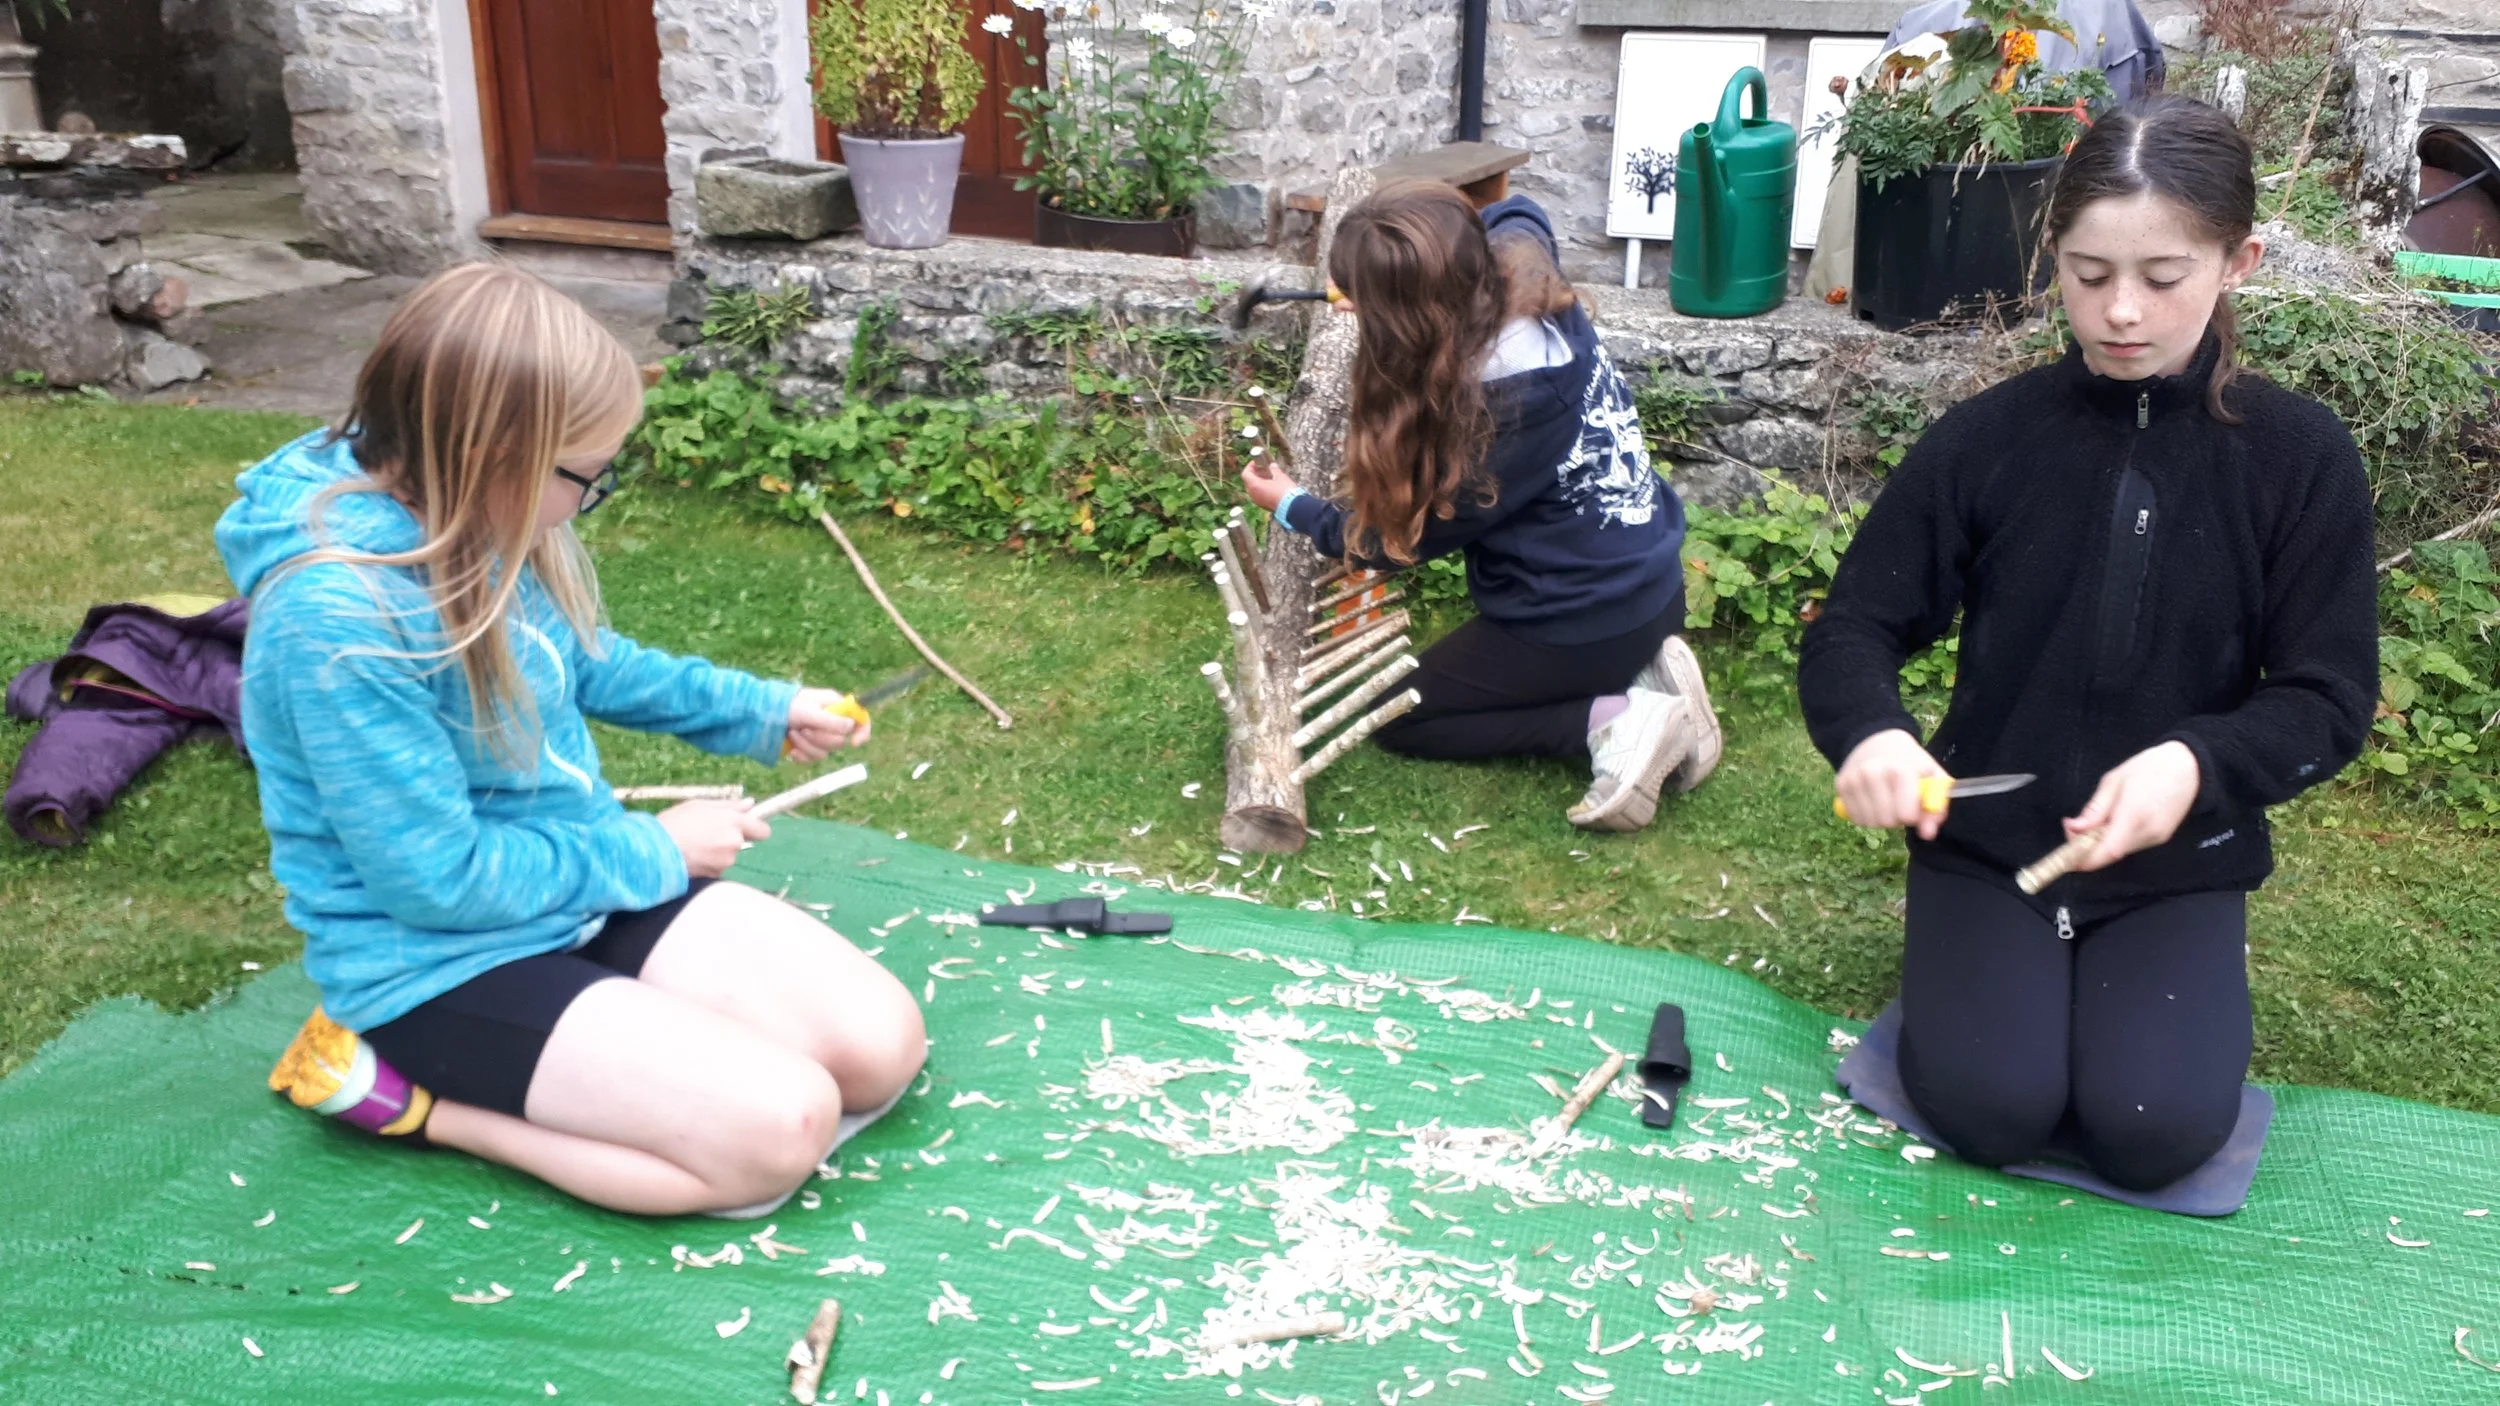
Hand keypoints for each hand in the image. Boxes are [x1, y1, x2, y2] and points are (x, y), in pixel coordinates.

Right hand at [657, 799, 769, 878]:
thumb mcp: (699, 805)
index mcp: (733, 822)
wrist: (654, 851)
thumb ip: (729, 805)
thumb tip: (750, 804)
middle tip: (706, 833)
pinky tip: (692, 857)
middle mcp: (734, 842)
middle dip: (729, 839)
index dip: (755, 828)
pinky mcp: (716, 876)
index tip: (746, 827)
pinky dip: (708, 863)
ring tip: (695, 845)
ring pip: (728, 856)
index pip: (762, 830)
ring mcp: (726, 861)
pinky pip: (717, 867)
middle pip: (741, 842)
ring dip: (717, 852)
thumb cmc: (674, 823)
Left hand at [786, 687, 869, 762]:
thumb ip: (831, 721)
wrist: (762, 716)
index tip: (854, 743)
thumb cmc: (786, 707)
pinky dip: (802, 756)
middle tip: (805, 729)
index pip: (859, 718)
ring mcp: (819, 736)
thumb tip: (851, 727)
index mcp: (834, 706)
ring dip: (808, 746)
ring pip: (826, 752)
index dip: (862, 731)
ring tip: (793, 734)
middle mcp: (830, 722)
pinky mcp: (808, 748)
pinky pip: (813, 759)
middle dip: (821, 739)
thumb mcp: (809, 712)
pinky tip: (792, 750)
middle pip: (840, 741)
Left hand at [1241, 457, 1295, 513]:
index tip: (1257, 462)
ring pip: (1253, 489)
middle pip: (1248, 481)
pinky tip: (1271, 486)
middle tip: (1263, 468)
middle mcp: (1253, 494)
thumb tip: (1272, 466)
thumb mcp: (1280, 476)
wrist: (1292, 507)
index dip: (1250, 466)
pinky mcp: (1263, 505)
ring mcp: (1257, 501)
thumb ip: (1274, 470)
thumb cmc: (1285, 491)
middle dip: (1255, 474)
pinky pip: (1258, 495)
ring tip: (1269, 477)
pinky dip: (1262, 489)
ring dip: (1259, 482)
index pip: (1246, 474)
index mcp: (1254, 486)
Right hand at [1834, 729, 1950, 839]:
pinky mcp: (1841, 786)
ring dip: (1881, 818)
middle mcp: (1872, 773)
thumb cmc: (1910, 763)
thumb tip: (1927, 834)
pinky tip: (1872, 801)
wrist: (1877, 741)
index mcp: (1899, 769)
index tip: (1914, 805)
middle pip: (1886, 821)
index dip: (1914, 816)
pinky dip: (1866, 816)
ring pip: (1870, 822)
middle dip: (1897, 818)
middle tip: (1900, 803)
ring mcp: (1853, 779)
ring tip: (1886, 801)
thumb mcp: (1932, 778)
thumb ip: (1936, 807)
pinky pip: (1856, 818)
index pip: (1906, 815)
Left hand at [2062, 741, 2201, 872]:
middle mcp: (2147, 832)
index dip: (2083, 859)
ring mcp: (2156, 838)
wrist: (2189, 767)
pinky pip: (2130, 845)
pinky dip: (2114, 839)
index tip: (2065, 854)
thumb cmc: (2150, 767)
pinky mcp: (2161, 838)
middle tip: (2074, 826)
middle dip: (2086, 847)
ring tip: (2094, 820)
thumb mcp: (2113, 781)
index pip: (2106, 851)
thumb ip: (2094, 809)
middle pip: (2109, 854)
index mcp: (2133, 815)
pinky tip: (2112, 822)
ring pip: (2118, 851)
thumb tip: (2074, 828)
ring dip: (2100, 843)